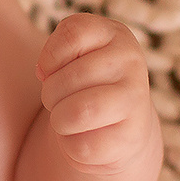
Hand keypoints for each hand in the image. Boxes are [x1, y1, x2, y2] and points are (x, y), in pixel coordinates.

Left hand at [36, 14, 157, 173]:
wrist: (120, 124)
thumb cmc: (85, 82)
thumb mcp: (72, 53)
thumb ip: (55, 50)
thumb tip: (43, 72)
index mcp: (115, 34)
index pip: (72, 34)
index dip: (50, 57)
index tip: (53, 69)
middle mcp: (131, 62)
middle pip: (65, 80)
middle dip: (50, 95)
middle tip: (63, 99)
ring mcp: (136, 98)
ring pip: (74, 114)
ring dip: (59, 120)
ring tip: (69, 118)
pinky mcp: (132, 137)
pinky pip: (81, 146)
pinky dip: (70, 146)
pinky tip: (85, 136)